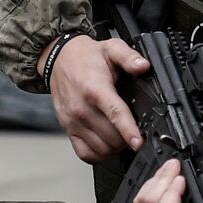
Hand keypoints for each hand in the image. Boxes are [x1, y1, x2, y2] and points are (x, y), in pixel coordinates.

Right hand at [38, 35, 149, 162]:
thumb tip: (143, 66)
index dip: (129, 131)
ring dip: (115, 147)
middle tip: (135, 131)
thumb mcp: (111, 48)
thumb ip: (128, 57)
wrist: (59, 59)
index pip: (115, 114)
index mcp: (95, 89)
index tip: (138, 142)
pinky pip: (84, 153)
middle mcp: (82, 108)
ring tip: (122, 137)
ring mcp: (73, 121)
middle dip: (127, 138)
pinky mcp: (68, 128)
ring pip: (100, 148)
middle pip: (111, 137)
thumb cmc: (86, 57)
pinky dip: (99, 154)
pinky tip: (107, 145)